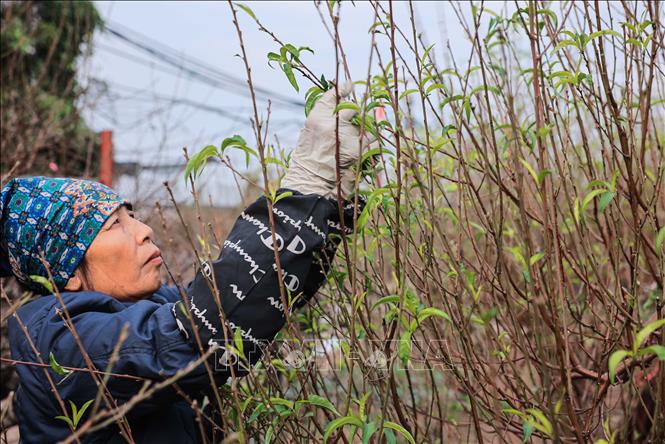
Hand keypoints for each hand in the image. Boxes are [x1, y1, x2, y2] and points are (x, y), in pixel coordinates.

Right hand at [281, 82, 371, 198]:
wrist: (310, 180)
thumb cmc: (307, 158)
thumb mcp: (308, 133)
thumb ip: (322, 118)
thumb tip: (339, 107)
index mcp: (316, 118)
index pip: (332, 96)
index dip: (343, 88)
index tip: (350, 85)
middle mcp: (332, 124)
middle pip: (351, 107)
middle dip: (356, 109)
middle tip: (359, 112)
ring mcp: (346, 136)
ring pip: (364, 122)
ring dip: (367, 124)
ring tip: (367, 128)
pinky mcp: (357, 150)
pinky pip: (372, 139)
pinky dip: (373, 140)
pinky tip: (371, 141)